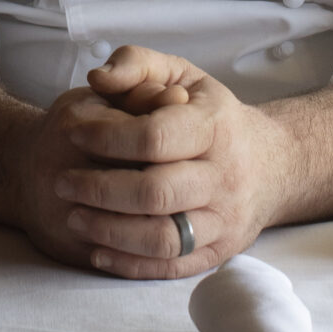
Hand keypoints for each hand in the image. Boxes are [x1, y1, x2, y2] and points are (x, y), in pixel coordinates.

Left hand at [43, 47, 291, 280]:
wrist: (270, 164)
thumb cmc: (210, 115)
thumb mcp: (181, 75)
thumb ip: (136, 64)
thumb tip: (99, 78)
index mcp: (216, 126)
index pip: (155, 137)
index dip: (107, 137)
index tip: (74, 134)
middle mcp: (225, 176)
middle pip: (156, 192)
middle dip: (100, 189)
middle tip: (62, 182)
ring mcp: (225, 219)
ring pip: (163, 238)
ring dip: (110, 232)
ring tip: (74, 218)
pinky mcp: (219, 251)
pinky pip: (172, 267)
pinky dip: (130, 265)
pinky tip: (97, 251)